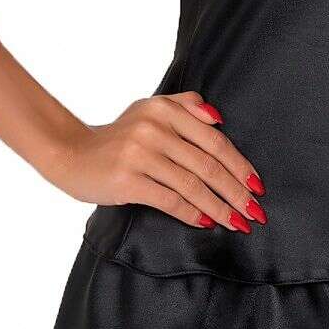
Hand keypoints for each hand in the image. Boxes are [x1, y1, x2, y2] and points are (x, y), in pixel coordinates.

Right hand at [48, 90, 266, 233]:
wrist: (70, 154)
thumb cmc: (117, 138)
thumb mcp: (148, 110)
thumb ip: (185, 105)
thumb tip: (220, 118)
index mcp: (164, 108)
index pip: (213, 139)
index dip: (239, 164)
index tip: (257, 186)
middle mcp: (153, 127)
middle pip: (207, 164)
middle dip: (236, 191)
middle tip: (255, 211)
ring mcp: (140, 153)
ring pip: (192, 184)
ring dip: (220, 207)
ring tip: (237, 223)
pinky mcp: (127, 179)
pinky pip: (169, 200)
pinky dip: (192, 213)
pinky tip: (207, 223)